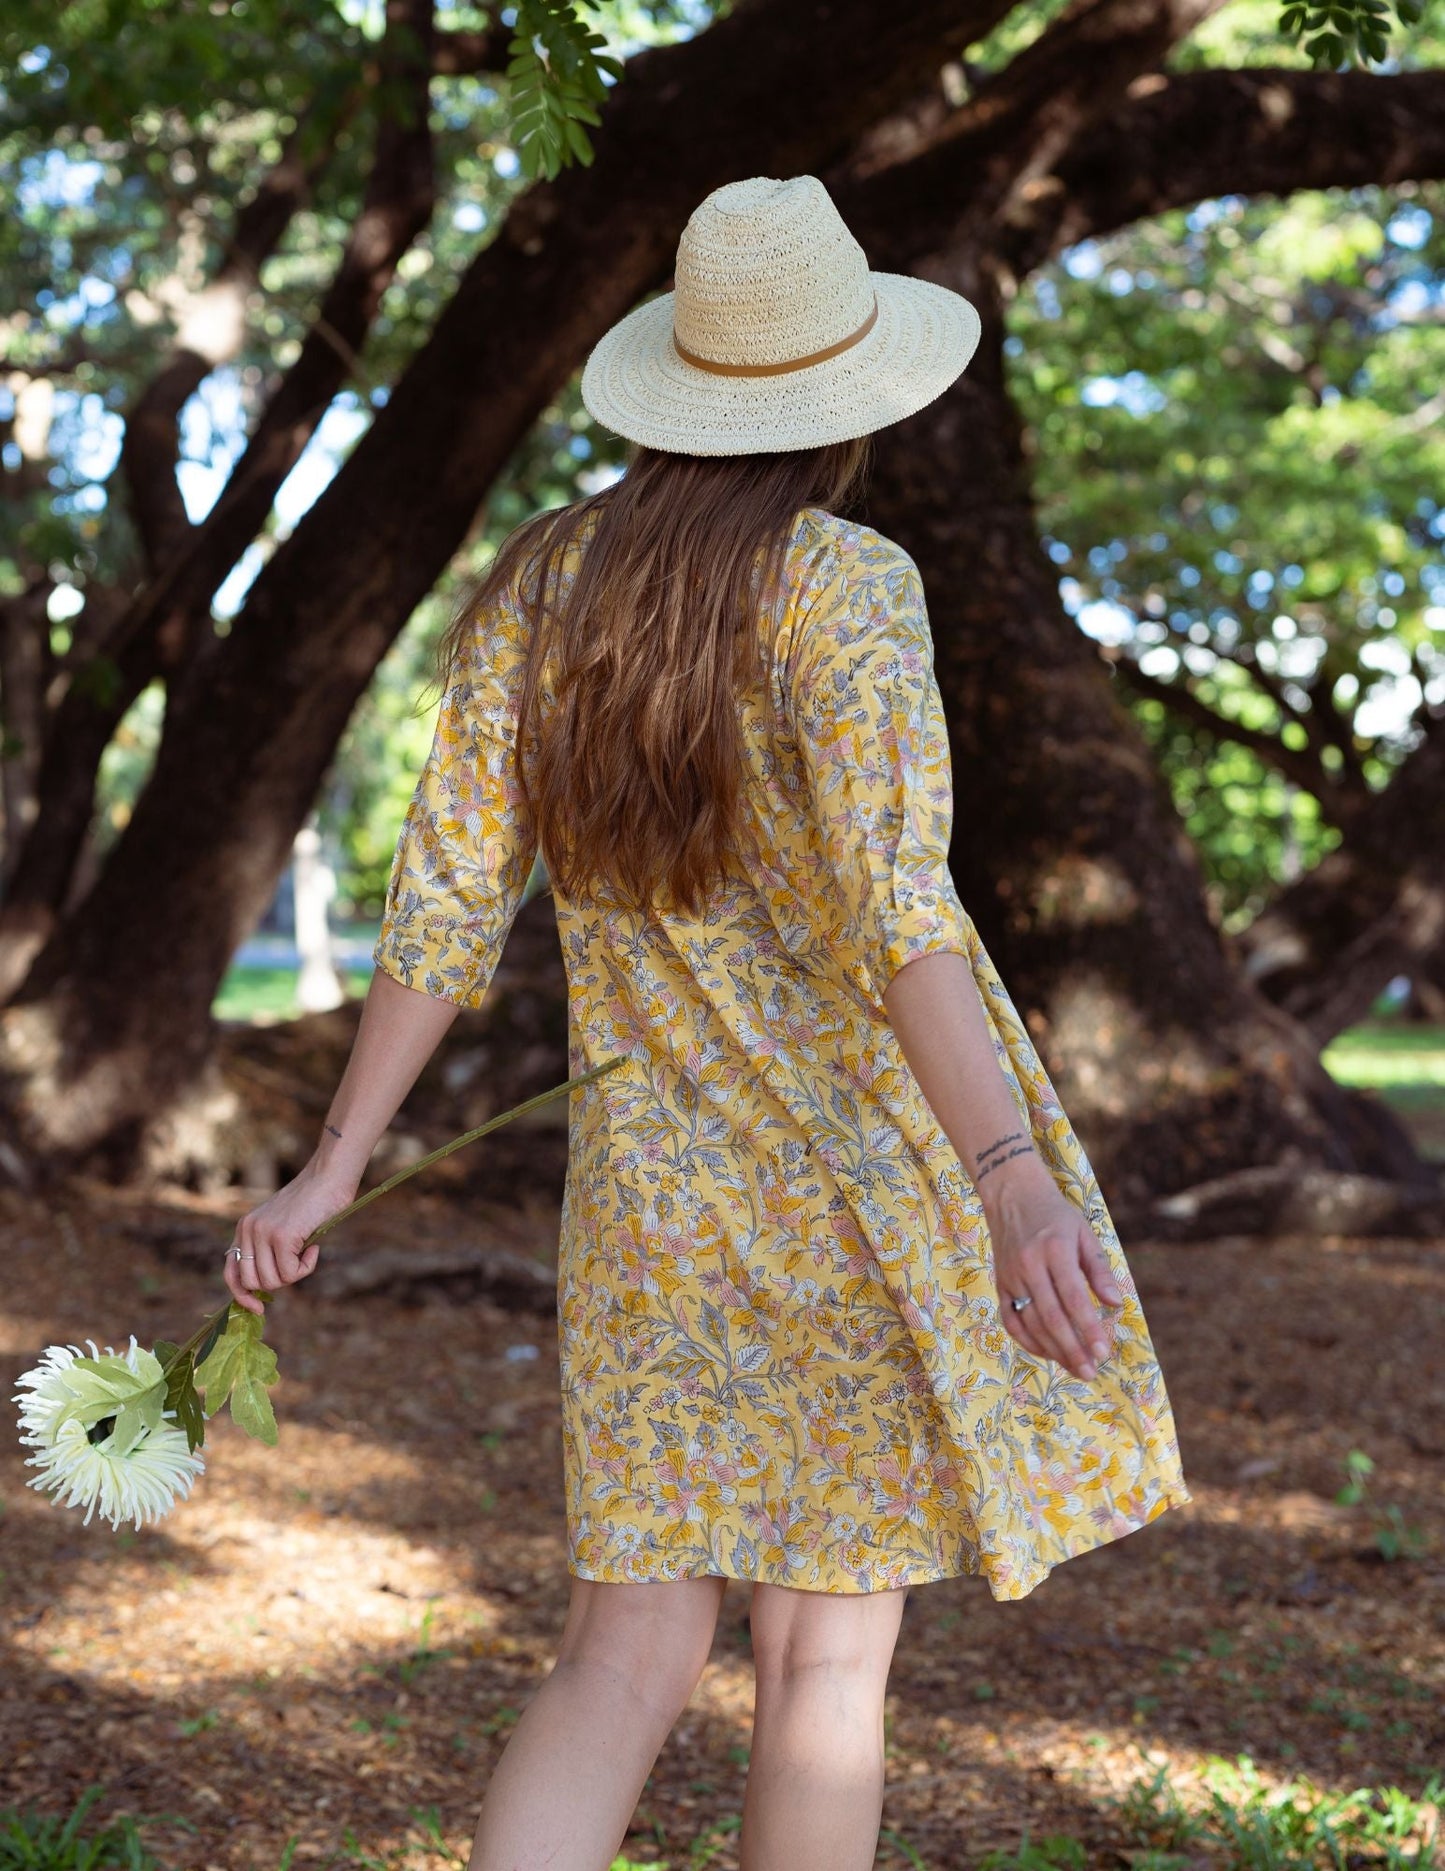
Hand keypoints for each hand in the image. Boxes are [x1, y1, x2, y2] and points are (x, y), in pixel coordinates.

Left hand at [224, 1160, 358, 1317]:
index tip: (259, 1307)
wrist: (329, 1176)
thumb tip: (264, 1287)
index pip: (231, 1272)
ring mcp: (263, 1233)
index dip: (242, 1295)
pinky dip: (307, 1267)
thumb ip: (268, 1249)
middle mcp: (248, 1230)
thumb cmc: (313, 1203)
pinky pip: (291, 1274)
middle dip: (278, 1283)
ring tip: (308, 1251)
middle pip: (253, 1283)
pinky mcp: (281, 1236)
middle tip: (297, 1264)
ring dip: (295, 1274)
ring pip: (272, 1281)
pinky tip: (314, 1248)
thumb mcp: (282, 1226)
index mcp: (244, 1228)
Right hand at [984, 1163, 1125, 1380]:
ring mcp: (1010, 1276)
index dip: (1089, 1328)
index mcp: (1055, 1250)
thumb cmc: (1055, 1215)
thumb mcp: (1084, 1233)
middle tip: (1090, 1372)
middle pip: (1051, 1317)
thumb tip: (1116, 1304)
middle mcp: (1029, 1265)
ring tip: (1075, 1368)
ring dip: (1054, 1350)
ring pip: (1031, 1323)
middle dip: (1072, 1349)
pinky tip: (1047, 1353)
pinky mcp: (999, 1283)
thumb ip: (1099, 1269)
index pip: (1074, 1298)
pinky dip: (1027, 1341)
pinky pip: (1010, 1320)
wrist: (1011, 1194)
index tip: (1104, 1352)